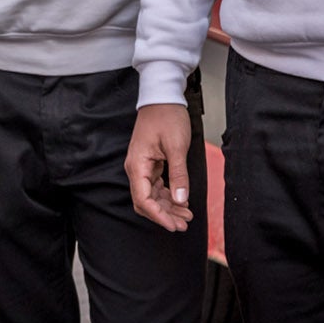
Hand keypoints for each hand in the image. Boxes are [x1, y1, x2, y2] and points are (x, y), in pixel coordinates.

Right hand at [125, 103, 194, 231]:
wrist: (163, 97)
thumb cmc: (167, 116)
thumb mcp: (176, 147)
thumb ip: (179, 175)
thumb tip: (181, 200)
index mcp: (138, 165)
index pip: (143, 200)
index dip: (159, 216)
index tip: (174, 225)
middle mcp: (136, 168)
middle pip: (147, 202)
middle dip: (165, 215)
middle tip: (184, 224)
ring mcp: (143, 166)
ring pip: (152, 196)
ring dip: (168, 207)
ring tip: (186, 215)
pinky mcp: (150, 163)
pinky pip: (156, 186)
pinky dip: (168, 196)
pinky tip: (181, 201)